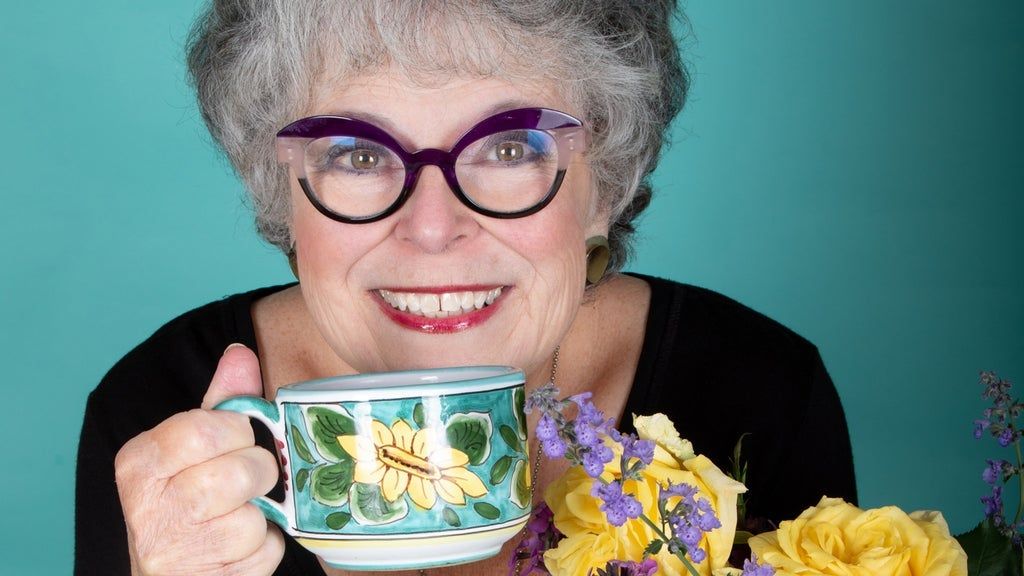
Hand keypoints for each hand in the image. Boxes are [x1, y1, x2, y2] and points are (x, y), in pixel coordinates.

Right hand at [115, 344, 284, 574]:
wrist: (169, 573)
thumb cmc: (185, 502)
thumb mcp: (193, 448)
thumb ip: (220, 401)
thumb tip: (241, 353)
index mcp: (138, 462)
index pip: (205, 428)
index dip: (237, 431)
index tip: (235, 439)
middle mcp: (148, 508)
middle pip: (240, 470)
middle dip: (257, 471)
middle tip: (245, 480)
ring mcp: (176, 551)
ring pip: (254, 515)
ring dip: (261, 513)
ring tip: (239, 513)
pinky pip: (267, 550)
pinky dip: (266, 546)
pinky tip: (240, 546)